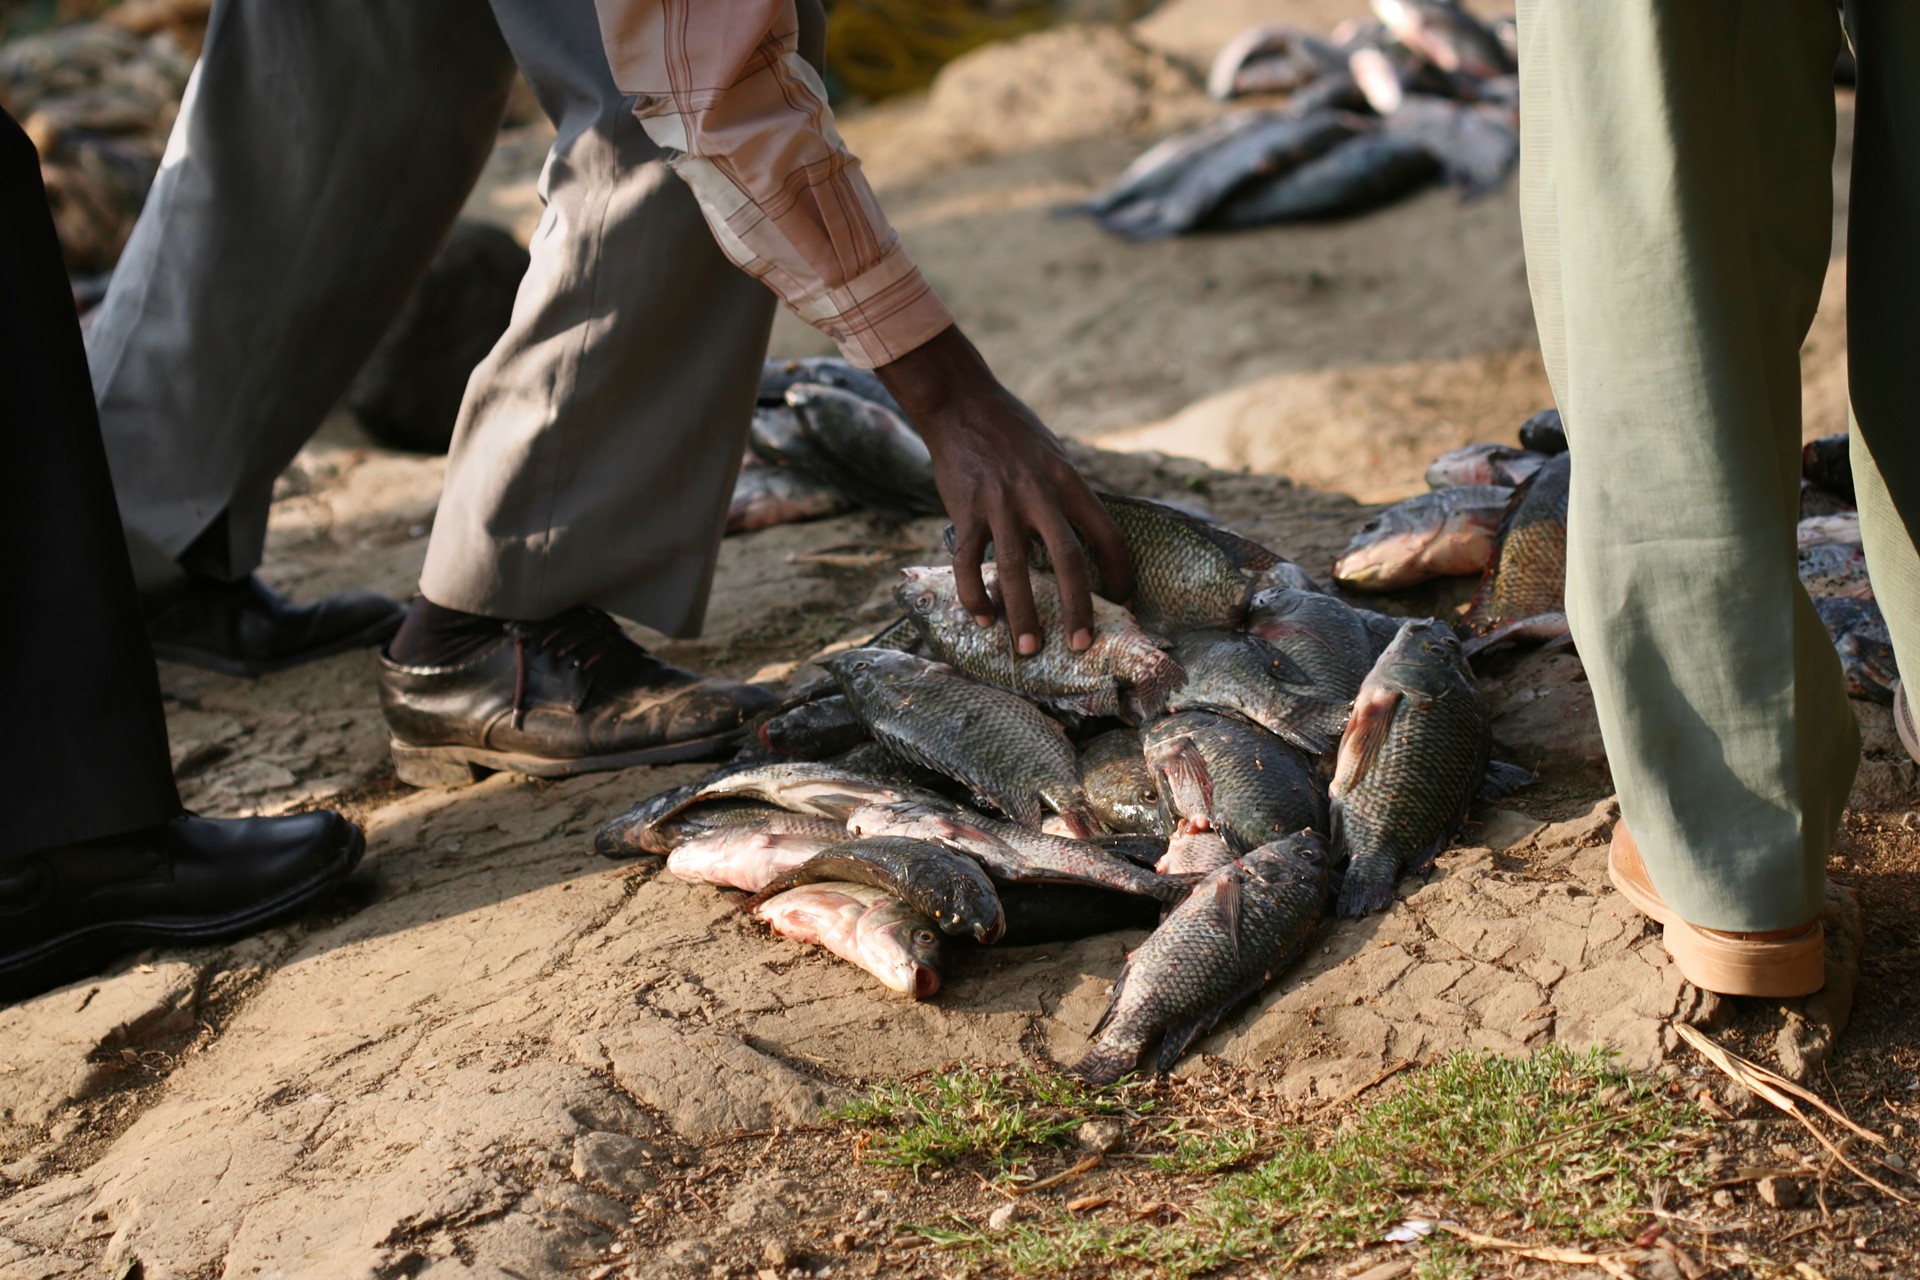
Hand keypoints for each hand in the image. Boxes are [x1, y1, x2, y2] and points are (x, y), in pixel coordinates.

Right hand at [875, 325, 1133, 655]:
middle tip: (1081, 644)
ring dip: (1021, 614)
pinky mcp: (965, 510)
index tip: (1123, 599)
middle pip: (1067, 560)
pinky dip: (974, 594)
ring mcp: (999, 504)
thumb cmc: (1013, 432)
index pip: (1108, 534)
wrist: (960, 403)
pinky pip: (969, 562)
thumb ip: (1068, 495)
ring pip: (1013, 570)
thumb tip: (1085, 539)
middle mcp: (1038, 494)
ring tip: (1027, 648)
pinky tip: (982, 617)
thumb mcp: (1054, 455)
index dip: (1121, 572)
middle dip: (1078, 608)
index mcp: (1069, 481)